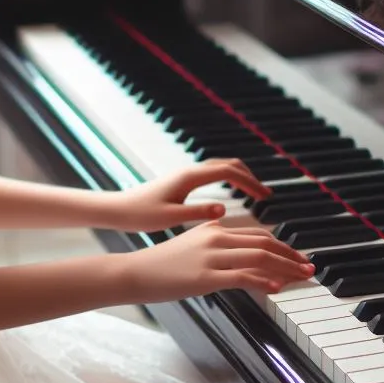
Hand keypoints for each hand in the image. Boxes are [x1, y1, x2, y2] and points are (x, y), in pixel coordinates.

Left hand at [105, 159, 273, 233]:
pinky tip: (233, 195)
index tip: (265, 197)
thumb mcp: (170, 218)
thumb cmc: (140, 215)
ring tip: (255, 194)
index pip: (229, 172)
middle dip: (250, 177)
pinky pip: (213, 174)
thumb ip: (197, 213)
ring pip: (221, 167)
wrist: (118, 209)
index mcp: (189, 177)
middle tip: (265, 195)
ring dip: (240, 177)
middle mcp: (189, 171)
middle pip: (229, 164)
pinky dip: (229, 179)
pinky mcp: (182, 181)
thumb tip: (223, 210)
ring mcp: (186, 174)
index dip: (250, 183)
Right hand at [120, 220, 315, 301]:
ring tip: (302, 278)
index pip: (259, 235)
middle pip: (265, 244)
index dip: (283, 247)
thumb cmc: (162, 263)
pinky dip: (263, 282)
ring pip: (259, 258)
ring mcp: (211, 257)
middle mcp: (216, 237)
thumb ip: (215, 244)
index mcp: (215, 228)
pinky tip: (276, 289)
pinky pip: (242, 277)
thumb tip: (238, 253)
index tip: (298, 258)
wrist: (135, 271)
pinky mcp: (205, 276)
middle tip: (309, 268)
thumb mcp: (192, 245)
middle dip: (292, 257)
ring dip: (286, 269)